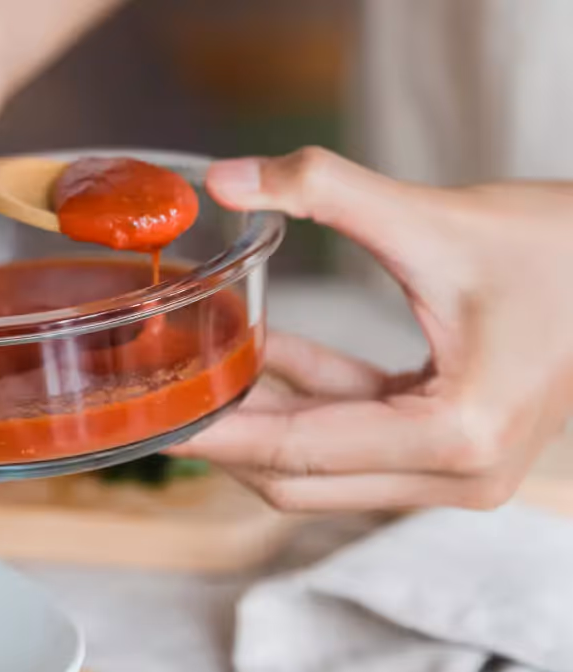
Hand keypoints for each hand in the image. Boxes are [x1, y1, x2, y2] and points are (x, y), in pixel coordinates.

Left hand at [178, 147, 572, 511]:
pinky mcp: (456, 452)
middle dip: (230, 439)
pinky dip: (312, 400)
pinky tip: (266, 352)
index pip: (301, 453)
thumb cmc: (561, 249)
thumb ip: (326, 192)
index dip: (219, 436)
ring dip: (266, 418)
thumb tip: (228, 177)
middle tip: (160, 403)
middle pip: (304, 479)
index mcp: (456, 436)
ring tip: (201, 371)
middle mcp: (459, 475)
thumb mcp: (434, 219)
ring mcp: (460, 473)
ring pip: (327, 467)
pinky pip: (358, 437)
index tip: (154, 424)